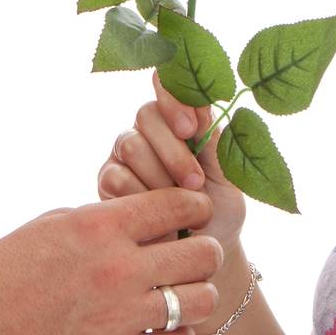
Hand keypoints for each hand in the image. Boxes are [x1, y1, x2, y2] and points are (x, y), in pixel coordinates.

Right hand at [0, 187, 223, 334]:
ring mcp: (120, 317)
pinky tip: (162, 333)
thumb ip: (106, 220)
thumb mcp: (54, 224)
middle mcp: (118, 267)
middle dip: (204, 253)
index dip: (195, 206)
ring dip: (197, 298)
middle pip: (204, 253)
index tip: (193, 214)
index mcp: (100, 225)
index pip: (179, 203)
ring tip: (179, 299)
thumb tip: (150, 220)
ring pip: (202, 301)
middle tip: (190, 261)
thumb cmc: (7, 271)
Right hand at [96, 70, 247, 256]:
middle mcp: (147, 130)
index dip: (175, 99)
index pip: (168, 86)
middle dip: (174, 151)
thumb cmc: (220, 205)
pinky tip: (157, 215)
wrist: (204, 248)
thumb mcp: (227, 172)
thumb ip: (212, 136)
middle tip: (196, 182)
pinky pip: (116, 177)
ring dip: (161, 177)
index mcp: (178, 117)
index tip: (191, 128)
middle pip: (146, 115)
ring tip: (183, 204)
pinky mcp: (108, 181)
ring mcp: (124, 154)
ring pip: (131, 145)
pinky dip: (141, 197)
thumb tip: (201, 103)